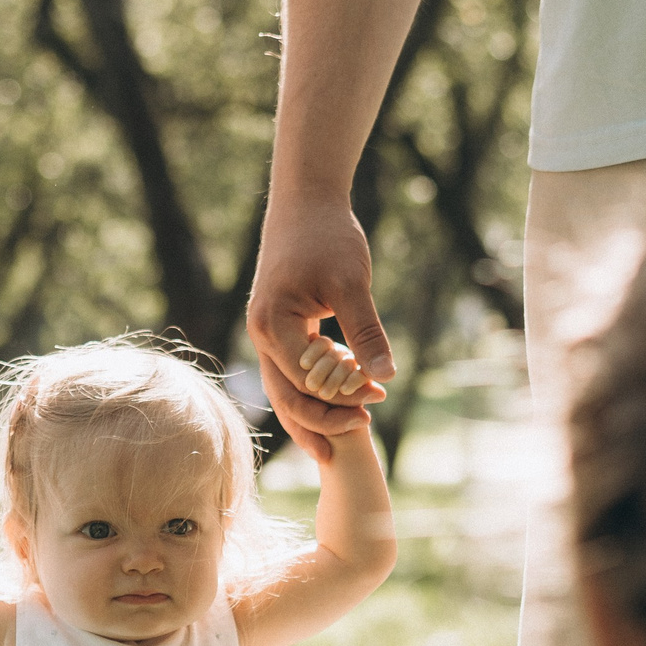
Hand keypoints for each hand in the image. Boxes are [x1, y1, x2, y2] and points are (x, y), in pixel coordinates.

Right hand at [248, 198, 389, 459]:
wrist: (304, 203)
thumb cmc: (327, 236)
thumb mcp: (351, 283)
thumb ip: (366, 332)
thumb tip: (385, 377)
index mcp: (273, 326)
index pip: (304, 381)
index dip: (340, 398)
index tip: (377, 402)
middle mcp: (261, 336)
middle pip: (286, 396)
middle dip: (322, 420)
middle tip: (364, 430)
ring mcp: (266, 335)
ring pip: (285, 390)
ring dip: (314, 414)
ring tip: (343, 441)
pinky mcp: (277, 330)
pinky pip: (290, 373)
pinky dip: (311, 393)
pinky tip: (335, 407)